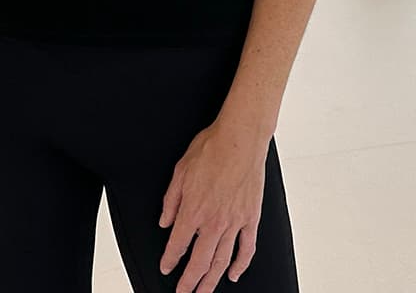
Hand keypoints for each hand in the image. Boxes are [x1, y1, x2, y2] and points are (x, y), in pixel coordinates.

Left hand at [158, 120, 269, 291]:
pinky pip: (247, 248)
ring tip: (203, 292)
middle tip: (183, 292)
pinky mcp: (251, 217)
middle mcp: (214, 222)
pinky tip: (233, 274)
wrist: (240, 139)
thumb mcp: (180, 172)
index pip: (177, 245)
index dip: (170, 260)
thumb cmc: (211, 149)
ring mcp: (235, 222)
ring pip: (221, 261)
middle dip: (189, 282)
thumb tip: (165, 222)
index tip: (166, 268)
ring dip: (211, 281)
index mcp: (193, 211)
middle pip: (199, 262)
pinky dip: (240, 264)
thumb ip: (171, 201)